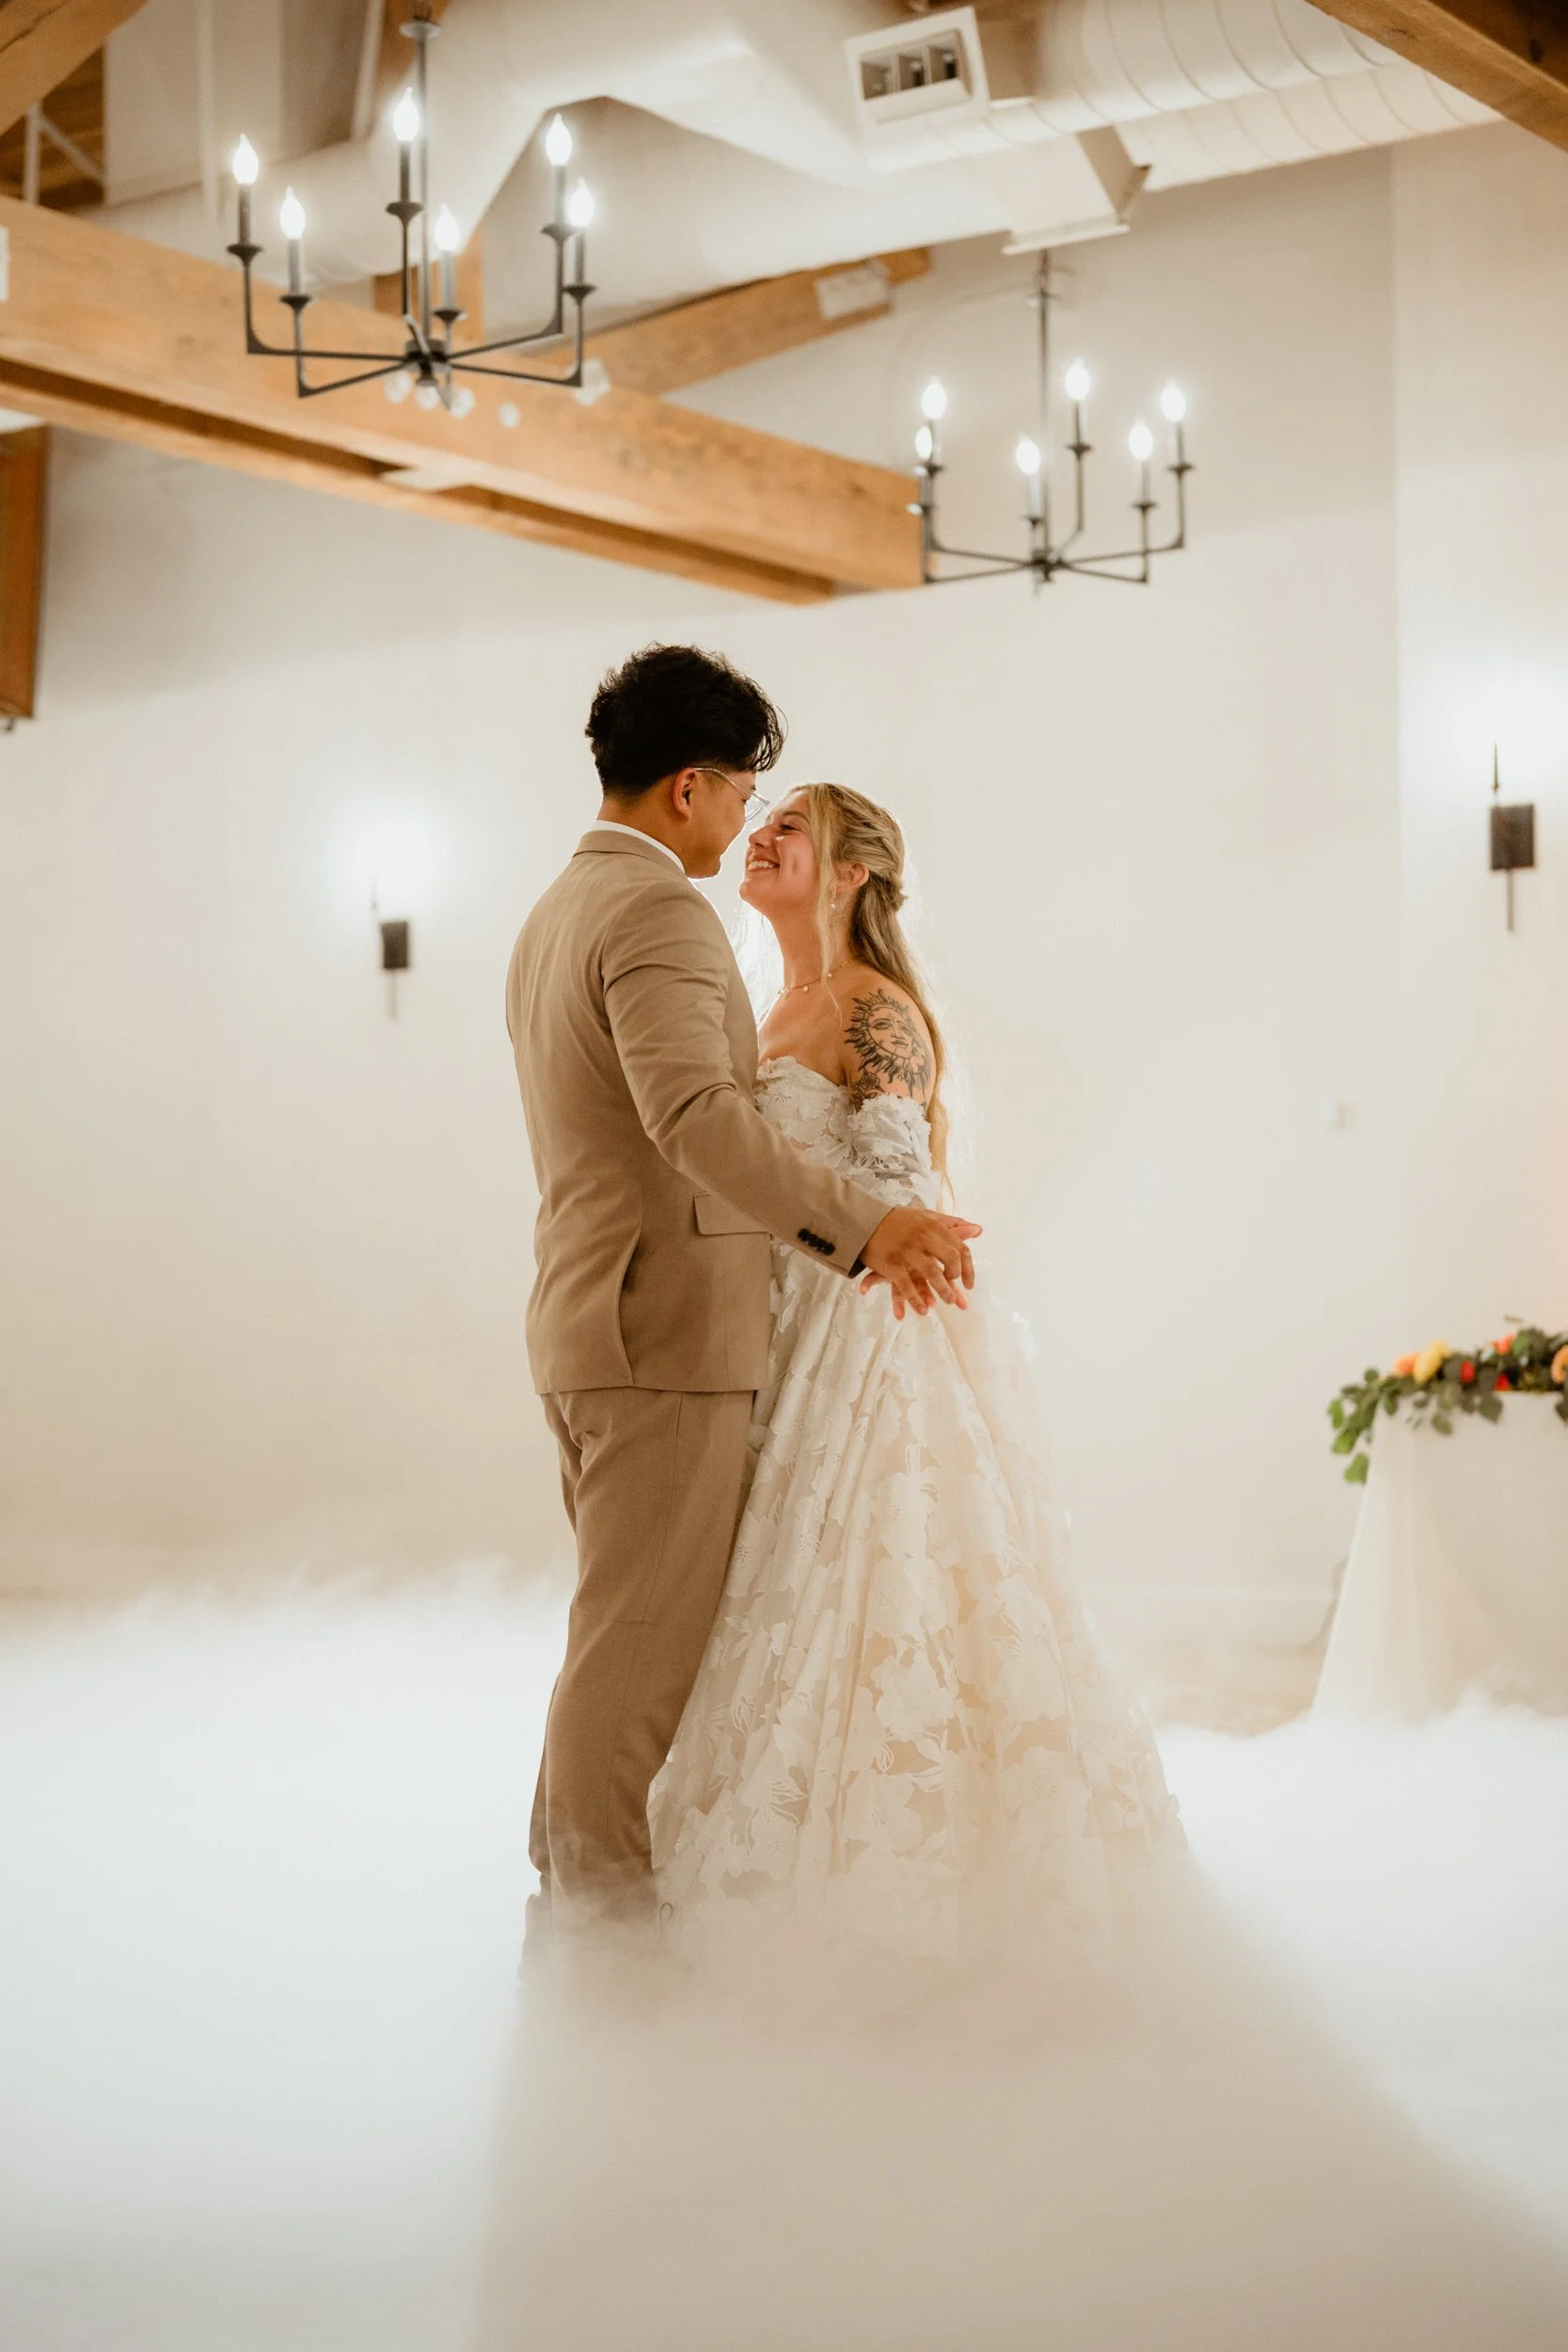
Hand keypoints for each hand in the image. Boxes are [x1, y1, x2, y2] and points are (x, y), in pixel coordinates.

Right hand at [858, 1207, 980, 1318]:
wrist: (866, 1221)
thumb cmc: (900, 1221)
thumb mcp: (926, 1217)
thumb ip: (952, 1224)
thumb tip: (978, 1230)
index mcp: (934, 1227)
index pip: (960, 1248)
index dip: (968, 1268)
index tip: (968, 1284)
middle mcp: (923, 1238)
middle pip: (950, 1260)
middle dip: (956, 1278)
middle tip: (956, 1292)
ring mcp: (908, 1252)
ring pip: (932, 1274)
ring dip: (943, 1291)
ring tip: (947, 1302)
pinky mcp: (892, 1265)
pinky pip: (907, 1286)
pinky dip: (916, 1300)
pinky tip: (924, 1310)